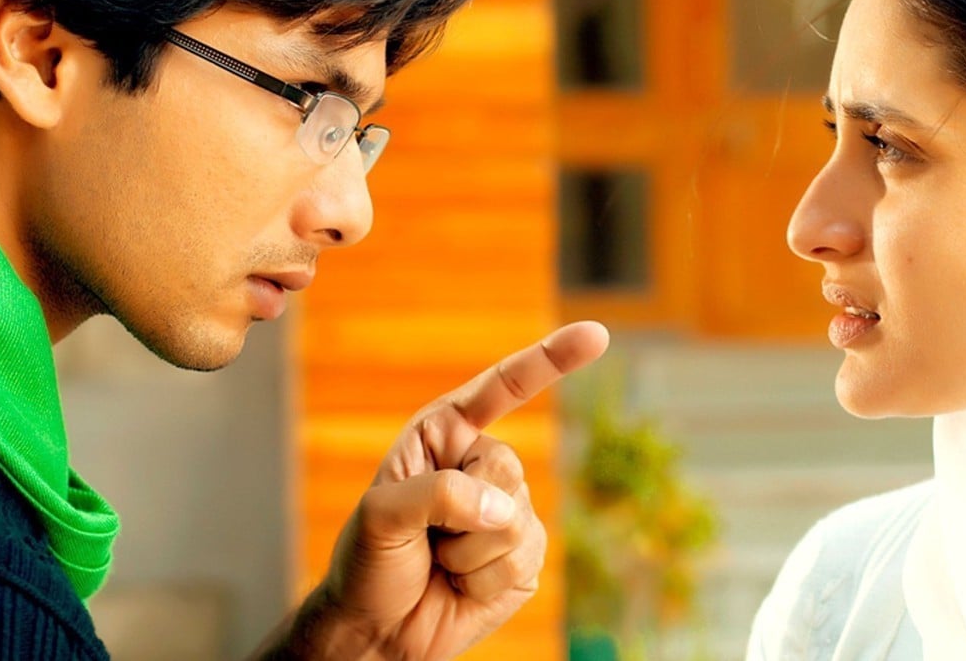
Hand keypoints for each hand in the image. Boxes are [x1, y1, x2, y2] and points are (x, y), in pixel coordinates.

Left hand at [269, 321, 608, 659]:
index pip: (503, 389)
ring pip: (515, 519)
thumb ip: (438, 496)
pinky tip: (461, 584)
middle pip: (506, 467)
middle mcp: (479, 465)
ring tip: (440, 562)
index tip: (596, 335)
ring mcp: (508, 511)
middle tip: (427, 537)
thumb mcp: (381, 516)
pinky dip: (485, 578)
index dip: (551, 360)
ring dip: (468, 552)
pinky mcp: (525, 557)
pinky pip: (524, 557)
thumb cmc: (369, 563)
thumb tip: (502, 510)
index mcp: (445, 434)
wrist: (378, 629)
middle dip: (463, 509)